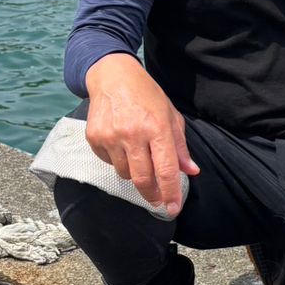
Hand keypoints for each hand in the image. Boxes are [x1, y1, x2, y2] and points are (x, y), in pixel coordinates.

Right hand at [84, 54, 198, 215]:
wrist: (112, 76)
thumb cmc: (147, 96)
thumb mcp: (171, 116)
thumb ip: (180, 147)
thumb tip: (190, 171)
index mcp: (157, 128)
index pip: (166, 170)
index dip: (171, 193)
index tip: (173, 209)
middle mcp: (132, 134)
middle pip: (142, 179)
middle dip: (152, 195)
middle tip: (157, 199)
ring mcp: (110, 137)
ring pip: (125, 174)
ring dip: (135, 174)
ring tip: (139, 157)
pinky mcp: (94, 138)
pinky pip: (109, 163)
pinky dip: (118, 161)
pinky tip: (121, 145)